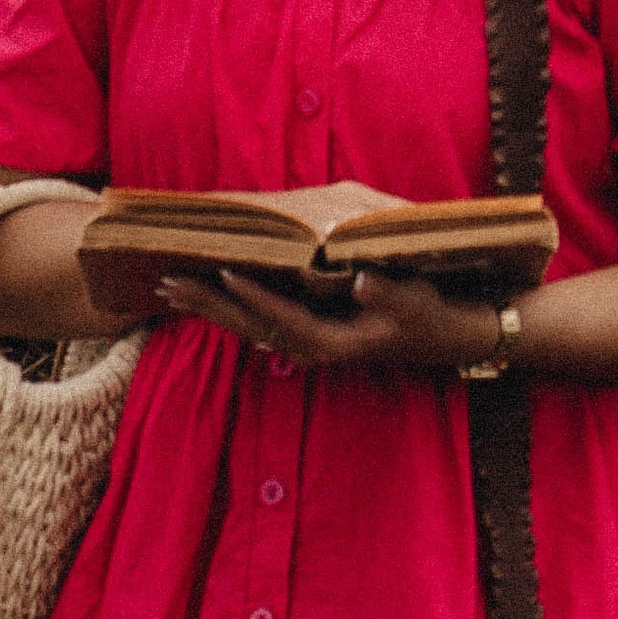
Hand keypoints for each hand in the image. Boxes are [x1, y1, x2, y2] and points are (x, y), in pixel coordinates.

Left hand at [154, 265, 503, 375]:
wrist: (449, 335)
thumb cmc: (432, 316)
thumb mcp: (417, 304)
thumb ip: (388, 293)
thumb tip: (359, 281)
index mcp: (332, 343)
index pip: (282, 317)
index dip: (252, 295)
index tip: (223, 271)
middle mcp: (312, 347)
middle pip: (250, 326)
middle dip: (209, 303)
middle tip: (168, 281)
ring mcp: (310, 341)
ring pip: (248, 325)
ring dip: (211, 306)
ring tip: (173, 286)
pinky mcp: (312, 330)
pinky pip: (262, 319)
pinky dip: (232, 305)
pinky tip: (211, 292)